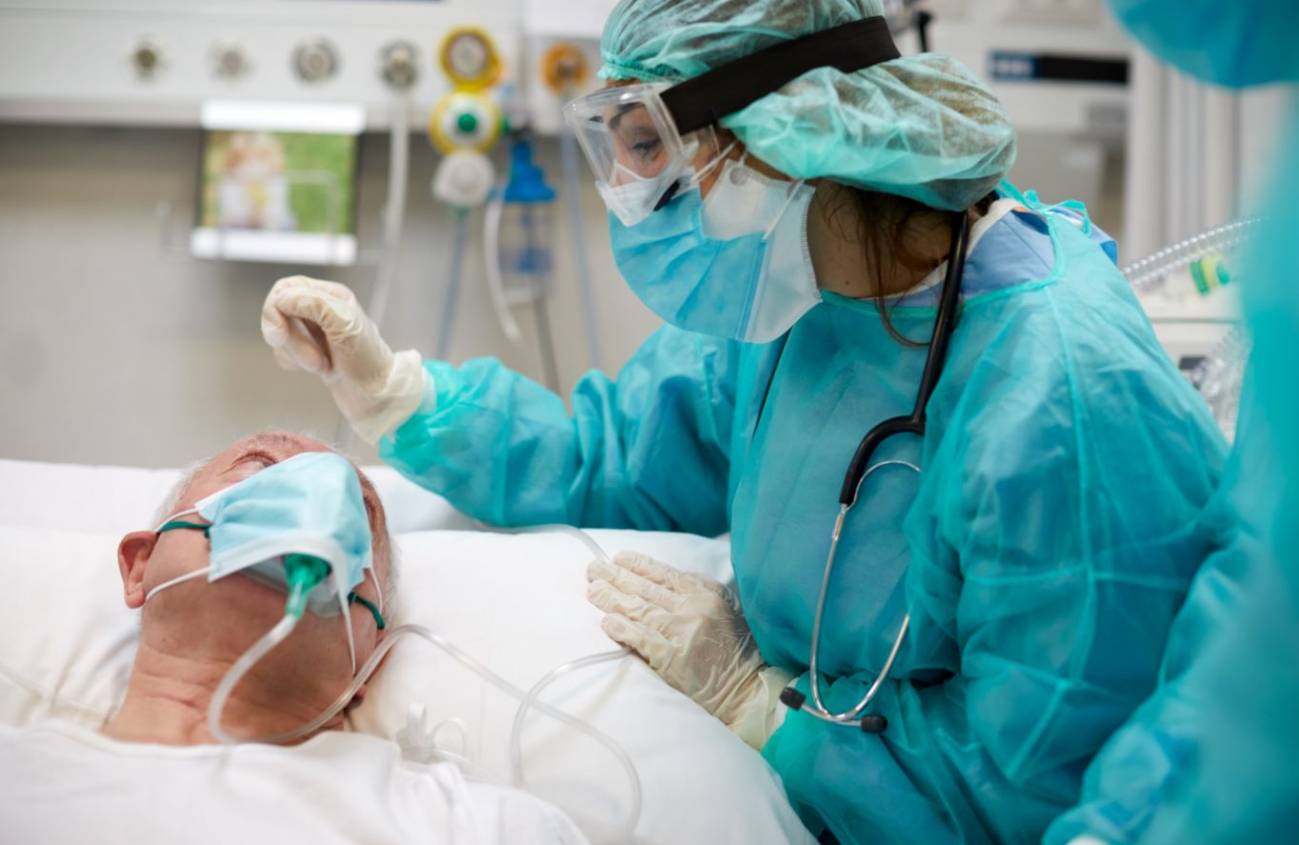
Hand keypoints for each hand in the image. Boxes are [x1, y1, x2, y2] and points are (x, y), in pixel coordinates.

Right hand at [262, 276, 428, 442]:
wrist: (377, 395)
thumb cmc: (368, 361)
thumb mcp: (345, 324)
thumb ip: (313, 303)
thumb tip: (281, 300)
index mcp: (331, 295)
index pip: (285, 289)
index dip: (276, 311)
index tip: (279, 336)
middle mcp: (321, 309)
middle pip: (280, 312)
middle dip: (291, 340)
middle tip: (314, 360)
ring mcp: (314, 331)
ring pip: (281, 334)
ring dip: (298, 354)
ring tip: (323, 365)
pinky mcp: (309, 350)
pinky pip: (284, 352)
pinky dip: (295, 362)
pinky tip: (318, 369)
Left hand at [587, 551, 790, 748]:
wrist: (747, 688)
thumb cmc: (736, 648)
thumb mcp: (725, 607)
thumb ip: (697, 591)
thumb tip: (659, 578)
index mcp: (705, 592)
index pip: (663, 573)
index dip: (638, 564)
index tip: (617, 558)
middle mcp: (692, 607)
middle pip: (645, 588)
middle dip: (615, 576)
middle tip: (593, 569)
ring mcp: (681, 632)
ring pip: (638, 609)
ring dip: (611, 599)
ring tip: (592, 591)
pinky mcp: (672, 657)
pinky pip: (640, 639)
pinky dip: (621, 629)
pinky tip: (606, 622)